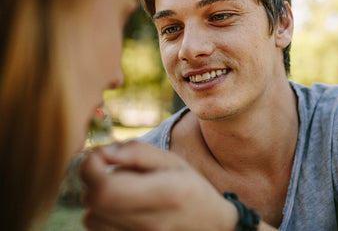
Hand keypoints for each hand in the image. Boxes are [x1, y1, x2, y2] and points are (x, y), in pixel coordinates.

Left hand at [79, 140, 236, 230]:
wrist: (210, 226)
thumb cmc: (190, 188)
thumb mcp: (172, 161)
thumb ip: (137, 153)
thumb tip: (101, 152)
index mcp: (165, 194)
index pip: (105, 189)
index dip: (91, 168)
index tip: (99, 155)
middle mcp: (151, 223)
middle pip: (94, 203)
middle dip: (94, 180)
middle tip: (112, 170)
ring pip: (91, 219)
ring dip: (97, 200)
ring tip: (122, 191)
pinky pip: (98, 229)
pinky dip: (102, 215)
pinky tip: (121, 206)